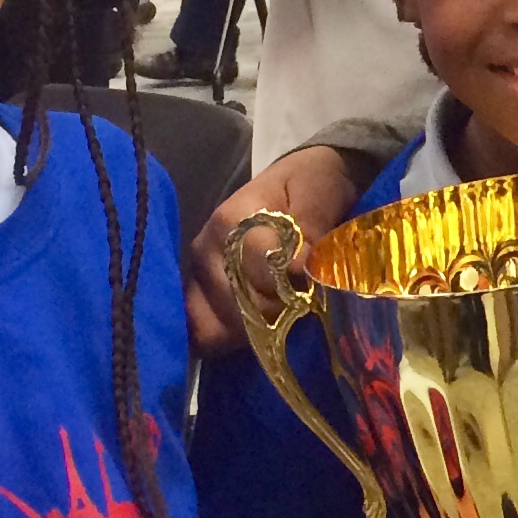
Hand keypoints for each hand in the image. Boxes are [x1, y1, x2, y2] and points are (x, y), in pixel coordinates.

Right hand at [188, 143, 361, 353]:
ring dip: (256, 331)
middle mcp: (204, 249)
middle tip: (303, 304)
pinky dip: (231, 340)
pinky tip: (259, 333)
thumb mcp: (320, 191)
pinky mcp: (199, 295)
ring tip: (284, 317)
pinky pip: (205, 332)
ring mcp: (197, 275)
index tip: (316, 282)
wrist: (302, 177)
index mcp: (231, 220)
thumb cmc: (312, 183)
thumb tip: (301, 268)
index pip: (257, 271)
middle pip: (236, 306)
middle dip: (277, 314)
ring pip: (217, 325)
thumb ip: (311, 224)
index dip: (292, 285)